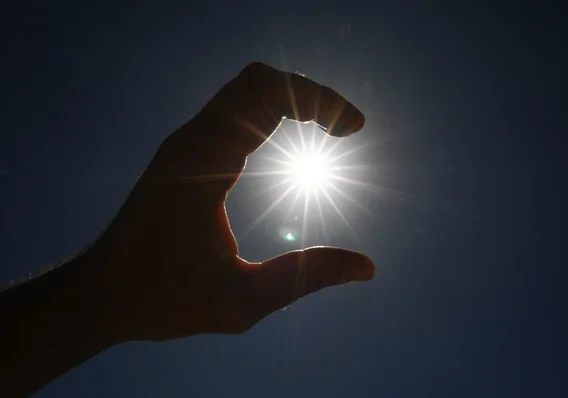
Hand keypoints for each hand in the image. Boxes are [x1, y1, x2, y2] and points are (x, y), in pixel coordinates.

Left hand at [83, 62, 374, 342]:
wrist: (101, 292)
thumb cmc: (163, 300)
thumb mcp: (240, 303)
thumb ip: (303, 279)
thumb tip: (366, 266)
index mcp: (201, 166)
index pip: (263, 96)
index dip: (317, 100)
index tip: (355, 129)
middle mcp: (190, 142)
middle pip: (257, 81)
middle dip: (310, 94)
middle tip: (347, 128)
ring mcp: (185, 142)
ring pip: (245, 90)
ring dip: (291, 99)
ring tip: (330, 130)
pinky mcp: (185, 151)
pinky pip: (234, 109)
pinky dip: (271, 111)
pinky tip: (293, 137)